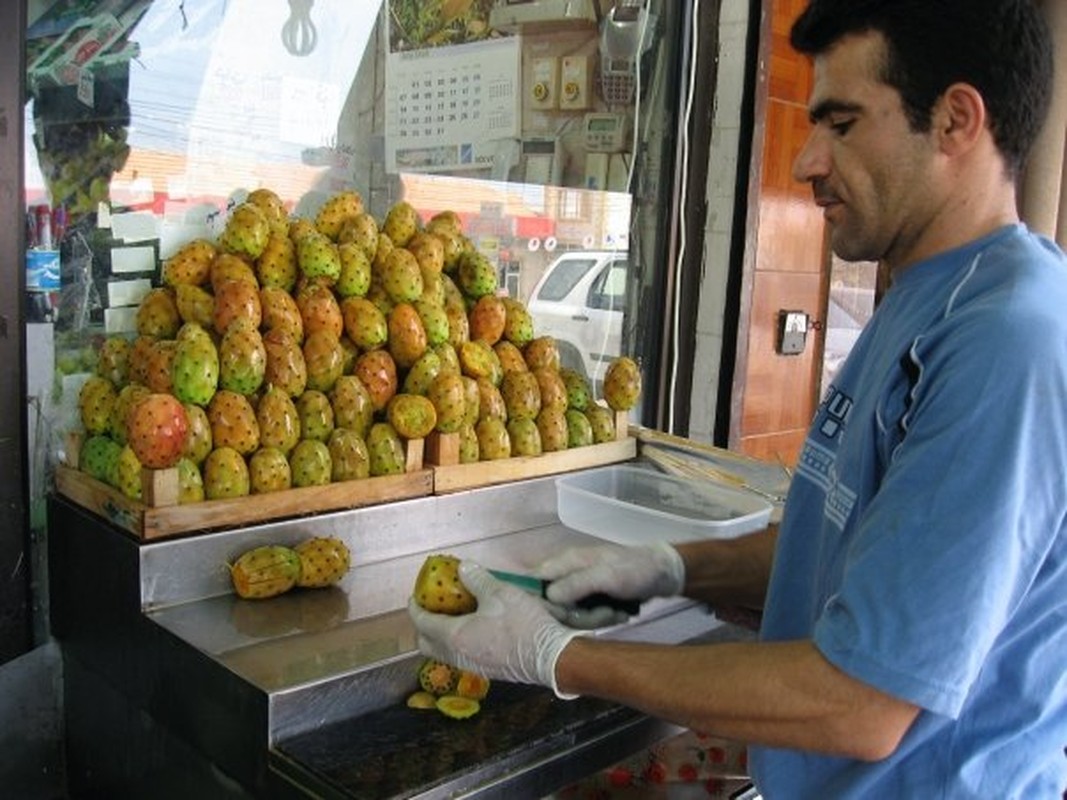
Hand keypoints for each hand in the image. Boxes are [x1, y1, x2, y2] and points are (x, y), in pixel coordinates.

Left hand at [407, 561, 585, 698]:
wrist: (551, 657)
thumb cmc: (523, 624)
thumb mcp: (500, 593)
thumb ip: (478, 580)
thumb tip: (463, 569)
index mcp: (455, 636)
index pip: (422, 623)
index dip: (415, 608)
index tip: (415, 597)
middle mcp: (458, 655)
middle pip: (427, 644)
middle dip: (423, 626)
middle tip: (433, 607)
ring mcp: (473, 666)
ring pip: (444, 652)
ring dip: (441, 636)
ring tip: (454, 616)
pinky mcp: (488, 670)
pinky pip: (461, 656)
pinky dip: (458, 642)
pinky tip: (475, 628)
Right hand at [539, 542, 685, 606]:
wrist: (665, 573)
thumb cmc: (635, 569)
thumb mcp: (607, 576)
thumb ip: (576, 584)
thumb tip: (548, 597)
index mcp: (566, 563)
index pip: (535, 581)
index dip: (539, 602)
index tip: (560, 615)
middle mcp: (568, 574)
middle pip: (554, 604)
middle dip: (578, 616)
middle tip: (605, 614)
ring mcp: (580, 588)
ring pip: (572, 613)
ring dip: (595, 619)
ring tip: (616, 612)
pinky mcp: (592, 599)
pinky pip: (586, 616)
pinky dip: (603, 618)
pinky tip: (619, 614)